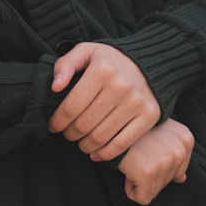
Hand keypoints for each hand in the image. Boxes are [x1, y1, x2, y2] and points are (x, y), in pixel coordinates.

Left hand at [49, 42, 160, 158]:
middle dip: (70, 134)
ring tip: (80, 142)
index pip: (71, 107)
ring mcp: (136, 103)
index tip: (53, 126)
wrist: (152, 62)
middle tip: (67, 134)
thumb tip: (55, 87)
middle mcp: (120, 86)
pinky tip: (95, 153)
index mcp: (102, 70)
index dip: (57, 122)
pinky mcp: (149, 116)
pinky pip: (122, 144)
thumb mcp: (87, 51)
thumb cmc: (111, 60)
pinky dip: (105, 154)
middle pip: (84, 124)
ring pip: (100, 137)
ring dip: (84, 145)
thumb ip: (65, 64)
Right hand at [121, 118, 193, 204]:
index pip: (178, 172)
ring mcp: (165, 162)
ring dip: (140, 181)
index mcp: (186, 139)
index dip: (158, 167)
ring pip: (154, 191)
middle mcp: (180, 151)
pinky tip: (128, 172)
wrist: (113, 123)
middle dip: (150, 175)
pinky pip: (142, 198)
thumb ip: (174, 156)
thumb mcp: (162, 134)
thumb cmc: (135, 128)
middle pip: (166, 183)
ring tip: (133, 161)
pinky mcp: (149, 173)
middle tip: (138, 155)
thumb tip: (182, 180)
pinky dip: (132, 191)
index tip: (147, 152)